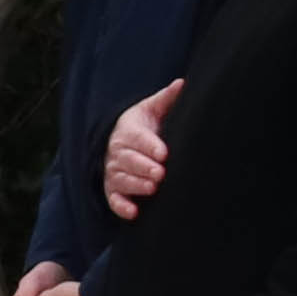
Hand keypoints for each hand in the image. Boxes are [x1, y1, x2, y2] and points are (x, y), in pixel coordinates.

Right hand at [100, 79, 183, 216]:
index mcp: (128, 132)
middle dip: (143, 167)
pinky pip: (114, 200)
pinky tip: (134, 212)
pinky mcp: (113, 191)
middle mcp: (118, 153)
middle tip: (160, 173)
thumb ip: (166, 99)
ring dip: (136, 185)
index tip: (164, 152)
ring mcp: (114, 173)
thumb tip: (183, 83)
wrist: (119, 142)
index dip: (150, 146)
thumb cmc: (141, 126)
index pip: (138, 138)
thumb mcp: (150, 110)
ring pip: (122, 179)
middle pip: (129, 160)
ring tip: (152, 188)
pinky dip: (122, 207)